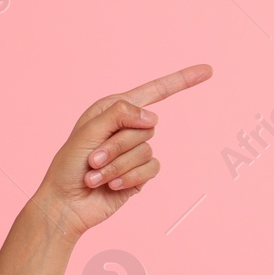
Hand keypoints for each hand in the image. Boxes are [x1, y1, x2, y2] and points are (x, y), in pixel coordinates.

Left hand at [32, 65, 212, 239]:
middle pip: (146, 127)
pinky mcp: (140, 174)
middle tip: (92, 159)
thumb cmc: (68, 166)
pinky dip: (129, 178)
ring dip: (117, 166)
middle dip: (116, 146)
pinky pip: (150, 169)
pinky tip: (111, 186)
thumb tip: (152, 115)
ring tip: (95, 175)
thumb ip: (119, 114)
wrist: (65, 204)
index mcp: (113, 109)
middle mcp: (126, 128)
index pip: (154, 91)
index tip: (208, 70)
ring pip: (146, 150)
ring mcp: (134, 152)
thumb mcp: (88, 132)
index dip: (181, 80)